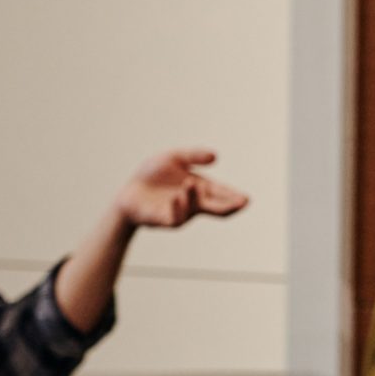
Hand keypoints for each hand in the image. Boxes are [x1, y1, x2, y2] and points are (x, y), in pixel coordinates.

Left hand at [115, 149, 250, 230]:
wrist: (129, 192)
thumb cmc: (152, 175)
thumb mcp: (173, 157)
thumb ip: (193, 155)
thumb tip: (215, 156)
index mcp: (200, 189)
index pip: (222, 194)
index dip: (235, 197)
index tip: (246, 199)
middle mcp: (195, 203)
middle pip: (218, 209)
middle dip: (230, 206)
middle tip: (242, 203)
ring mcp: (181, 213)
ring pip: (194, 209)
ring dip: (193, 197)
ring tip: (189, 183)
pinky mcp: (164, 220)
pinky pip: (175, 217)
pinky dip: (178, 207)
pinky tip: (178, 196)